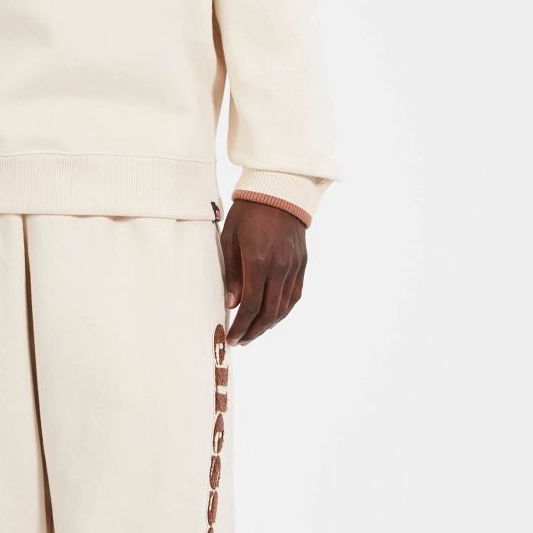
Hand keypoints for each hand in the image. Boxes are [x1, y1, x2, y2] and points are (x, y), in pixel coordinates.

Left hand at [220, 201, 307, 345]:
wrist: (279, 191)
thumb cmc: (248, 212)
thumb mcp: (230, 238)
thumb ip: (232, 273)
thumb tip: (232, 303)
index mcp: (258, 261)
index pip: (251, 305)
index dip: (241, 326)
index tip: (231, 337)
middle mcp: (279, 267)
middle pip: (268, 312)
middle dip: (253, 331)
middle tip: (240, 341)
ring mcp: (293, 266)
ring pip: (284, 307)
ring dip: (268, 324)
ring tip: (253, 332)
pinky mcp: (302, 263)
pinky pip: (295, 295)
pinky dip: (284, 310)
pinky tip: (273, 317)